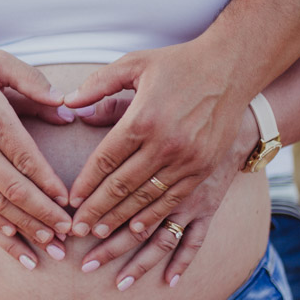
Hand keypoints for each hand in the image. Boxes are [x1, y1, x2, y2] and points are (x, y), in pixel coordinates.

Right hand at [0, 37, 72, 243]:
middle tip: (66, 233)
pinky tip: (2, 245)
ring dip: (21, 228)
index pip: (25, 158)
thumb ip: (33, 82)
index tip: (68, 201)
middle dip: (42, 215)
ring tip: (45, 246)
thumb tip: (66, 108)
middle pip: (12, 189)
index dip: (48, 184)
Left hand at [62, 43, 250, 239]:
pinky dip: (153, 217)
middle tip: (75, 229)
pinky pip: (172, 200)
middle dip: (96, 210)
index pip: (106, 159)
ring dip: (120, 220)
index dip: (86, 183)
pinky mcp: (203, 169)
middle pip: (122, 186)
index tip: (70, 200)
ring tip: (99, 235)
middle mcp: (165, 144)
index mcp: (143, 119)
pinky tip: (136, 229)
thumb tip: (68, 103)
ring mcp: (187, 160)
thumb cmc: (178, 64)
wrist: (232, 69)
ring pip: (146, 198)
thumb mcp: (135, 64)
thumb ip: (99, 84)